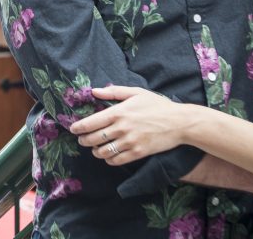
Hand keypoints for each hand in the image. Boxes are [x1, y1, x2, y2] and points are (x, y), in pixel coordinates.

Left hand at [68, 86, 191, 165]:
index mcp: (118, 112)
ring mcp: (129, 142)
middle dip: (84, 140)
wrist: (179, 122)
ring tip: (95, 148)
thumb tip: (94, 91)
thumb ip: (114, 92)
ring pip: (102, 152)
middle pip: (93, 139)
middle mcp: (121, 128)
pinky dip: (108, 159)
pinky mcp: (138, 153)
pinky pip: (116, 160)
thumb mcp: (136, 93)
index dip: (78, 128)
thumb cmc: (157, 105)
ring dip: (95, 151)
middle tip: (82, 140)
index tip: (73, 129)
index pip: (90, 123)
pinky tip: (108, 155)